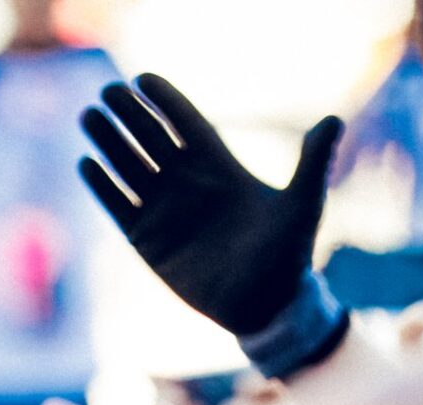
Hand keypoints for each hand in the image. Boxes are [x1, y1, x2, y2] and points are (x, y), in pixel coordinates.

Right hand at [80, 73, 340, 335]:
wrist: (265, 307)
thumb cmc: (288, 255)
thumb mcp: (303, 205)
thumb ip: (312, 163)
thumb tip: (335, 120)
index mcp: (219, 166)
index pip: (185, 122)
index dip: (165, 99)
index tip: (143, 78)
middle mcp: (187, 182)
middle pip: (150, 136)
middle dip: (129, 113)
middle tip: (108, 92)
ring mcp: (164, 210)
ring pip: (128, 165)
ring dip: (108, 140)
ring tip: (89, 115)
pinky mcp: (147, 241)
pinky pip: (118, 206)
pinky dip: (102, 186)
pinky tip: (87, 163)